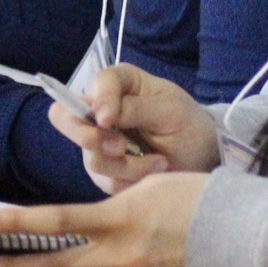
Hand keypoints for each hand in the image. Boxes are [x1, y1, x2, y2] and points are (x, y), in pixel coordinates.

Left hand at [0, 173, 208, 266]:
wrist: (249, 243)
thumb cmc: (203, 200)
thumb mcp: (151, 186)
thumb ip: (116, 207)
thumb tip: (100, 225)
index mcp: (120, 218)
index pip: (56, 221)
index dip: (16, 224)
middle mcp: (121, 256)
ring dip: (78, 264)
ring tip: (82, 250)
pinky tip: (144, 258)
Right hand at [47, 65, 220, 193]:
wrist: (202, 158)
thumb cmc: (188, 124)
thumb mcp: (170, 111)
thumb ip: (135, 108)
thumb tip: (100, 116)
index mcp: (119, 84)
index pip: (95, 84)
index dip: (99, 102)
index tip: (110, 121)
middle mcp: (101, 110)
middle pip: (65, 118)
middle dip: (90, 139)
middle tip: (120, 148)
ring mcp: (98, 142)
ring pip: (90, 158)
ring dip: (127, 166)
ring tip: (158, 163)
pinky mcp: (104, 171)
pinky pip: (104, 182)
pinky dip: (131, 182)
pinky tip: (152, 173)